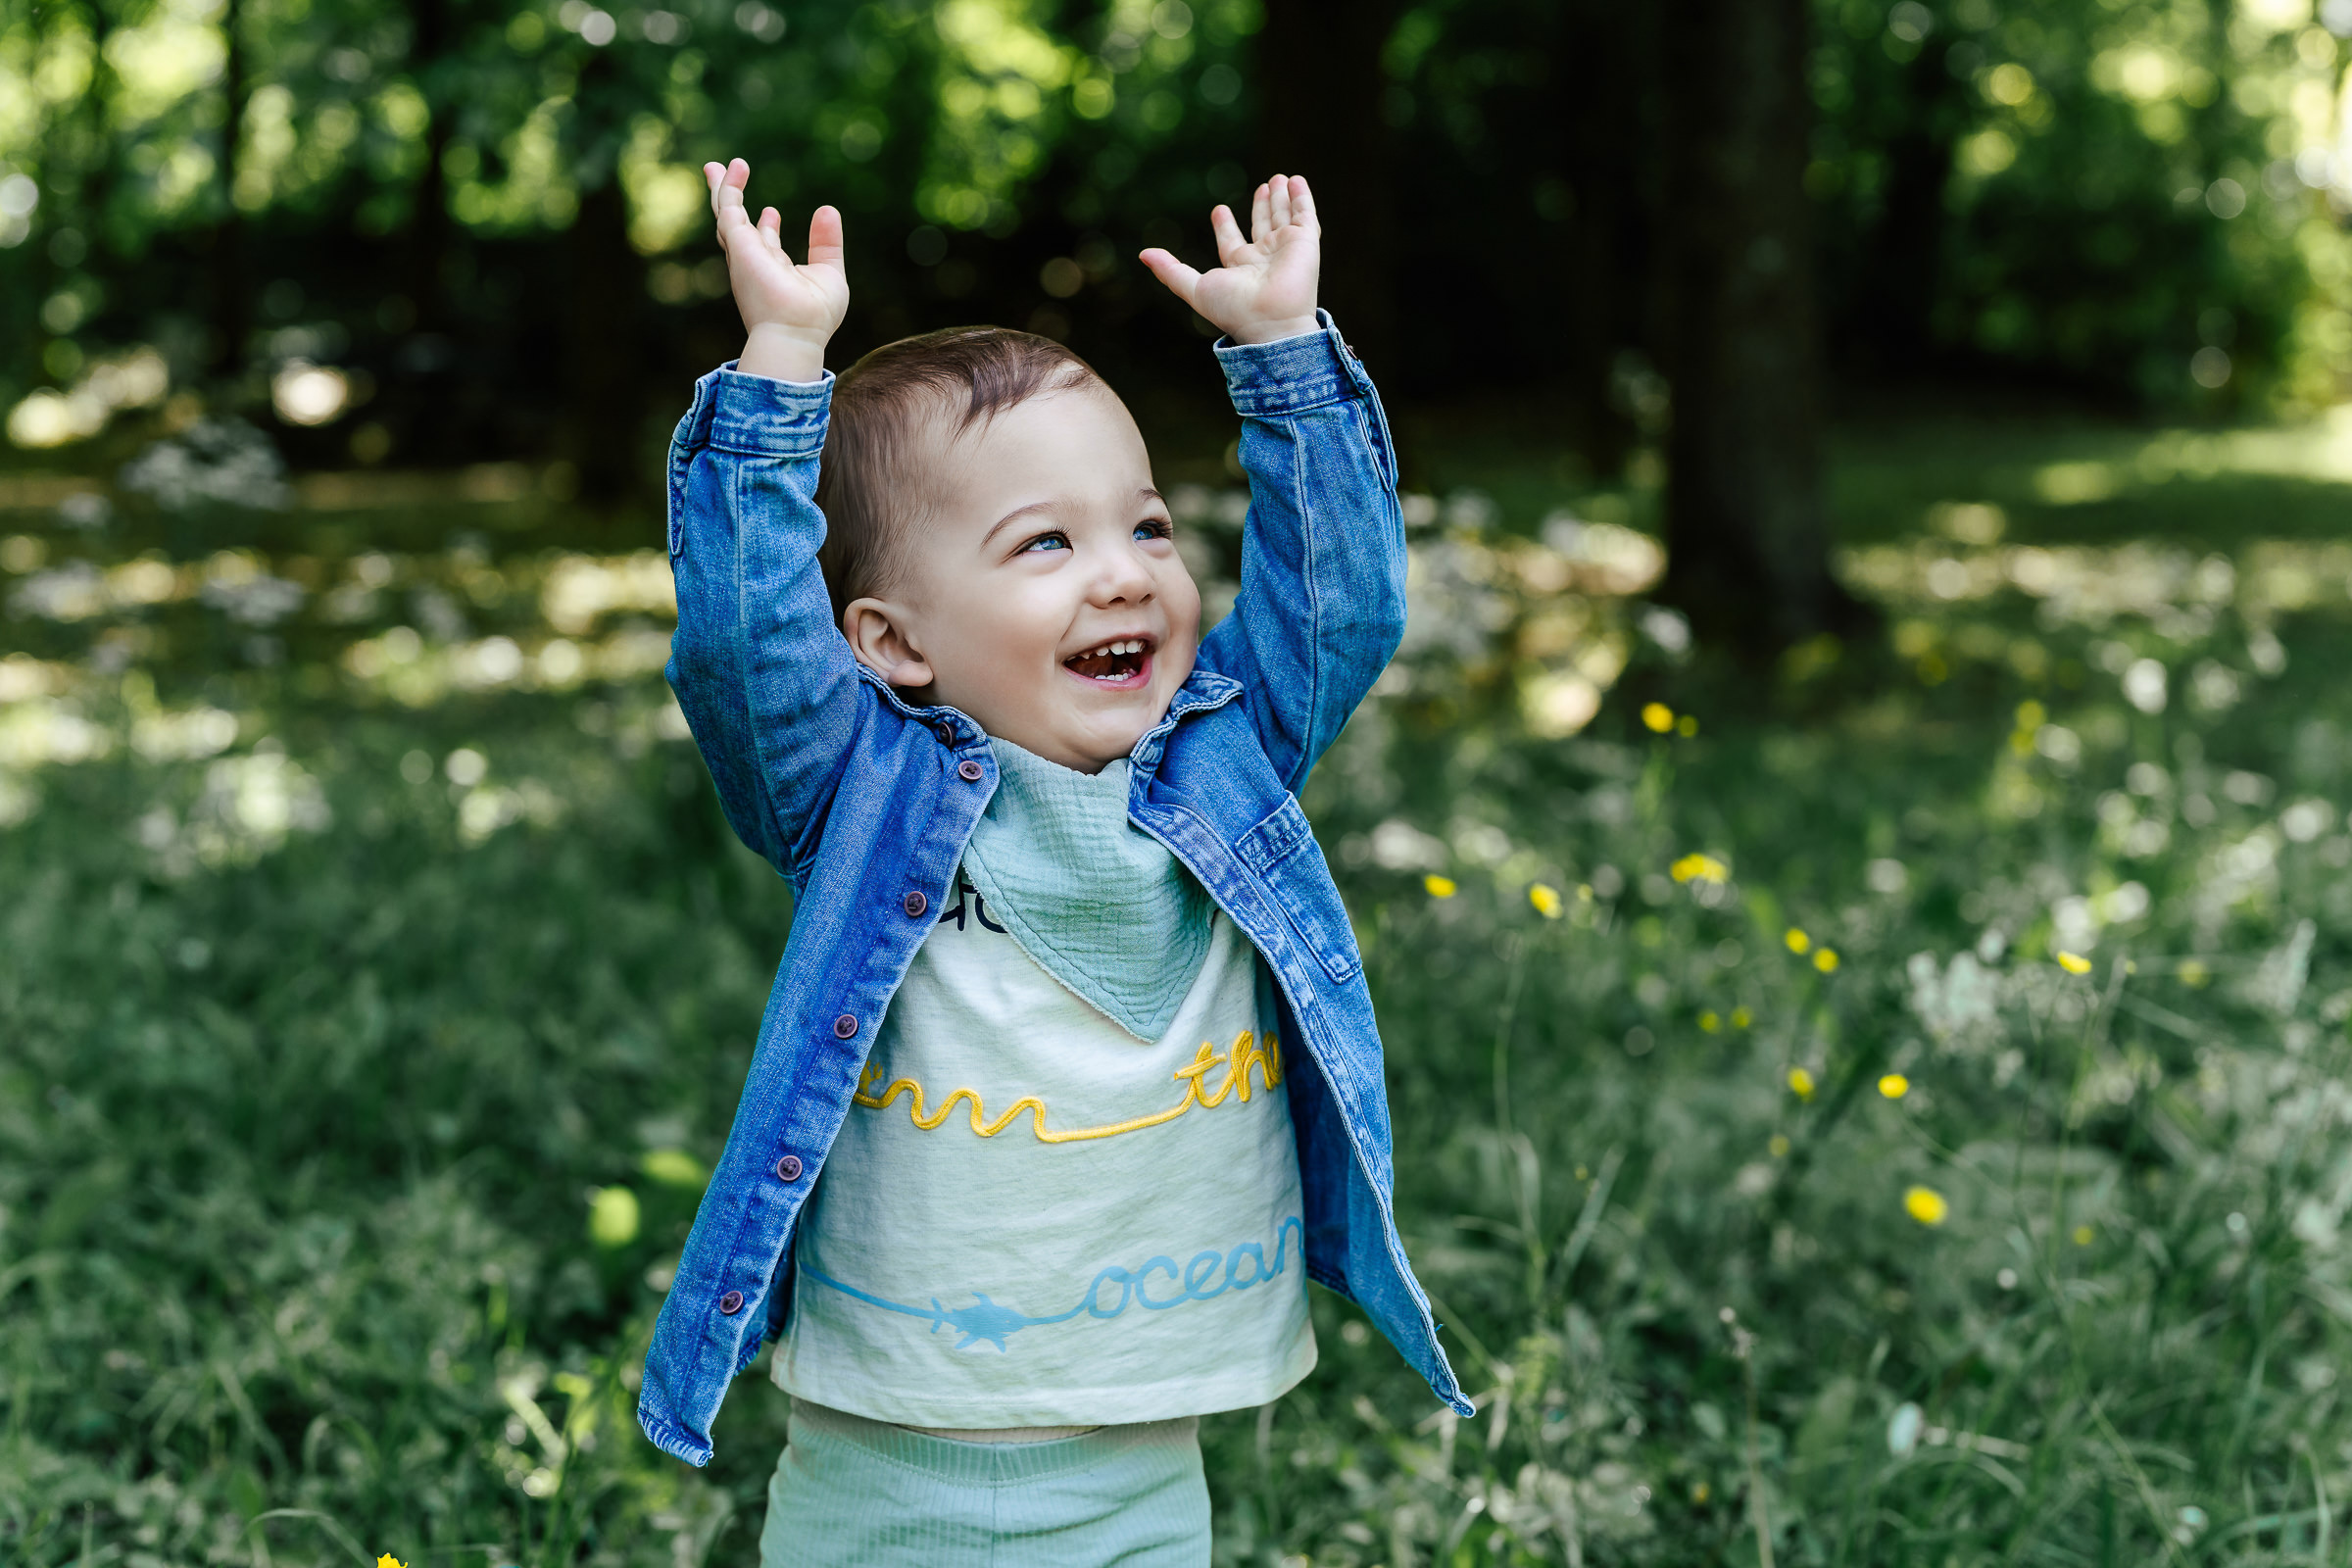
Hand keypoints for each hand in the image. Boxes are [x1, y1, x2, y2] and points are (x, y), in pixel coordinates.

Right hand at [704, 157, 846, 382]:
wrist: (796, 332)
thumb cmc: (814, 315)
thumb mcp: (829, 272)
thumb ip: (826, 243)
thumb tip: (827, 210)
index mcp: (775, 271)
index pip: (765, 244)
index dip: (767, 227)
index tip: (771, 212)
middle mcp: (754, 262)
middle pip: (736, 226)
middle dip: (730, 202)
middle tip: (724, 176)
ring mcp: (743, 253)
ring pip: (725, 212)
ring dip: (722, 187)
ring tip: (715, 165)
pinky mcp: (738, 243)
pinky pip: (729, 207)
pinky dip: (729, 186)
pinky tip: (736, 168)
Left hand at [1139, 174, 1320, 345]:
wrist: (1270, 321)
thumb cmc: (1233, 309)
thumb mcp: (1194, 288)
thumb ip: (1170, 271)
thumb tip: (1143, 254)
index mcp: (1239, 268)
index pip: (1232, 242)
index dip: (1225, 226)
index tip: (1219, 209)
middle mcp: (1263, 258)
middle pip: (1261, 226)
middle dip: (1261, 206)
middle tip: (1263, 185)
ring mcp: (1285, 249)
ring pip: (1283, 217)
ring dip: (1280, 198)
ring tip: (1278, 178)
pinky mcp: (1305, 242)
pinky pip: (1306, 214)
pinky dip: (1302, 197)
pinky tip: (1296, 180)